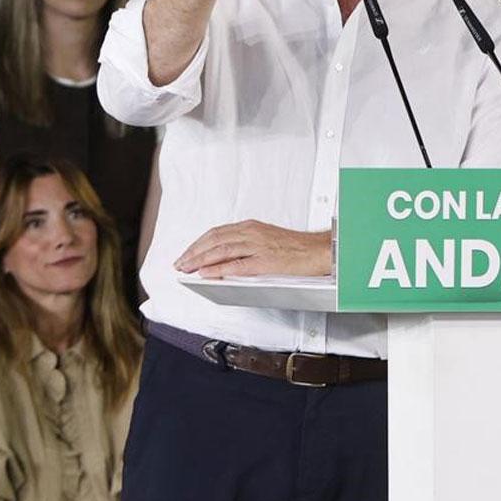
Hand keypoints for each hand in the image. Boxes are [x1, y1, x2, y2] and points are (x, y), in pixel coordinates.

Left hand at [176, 221, 332, 278]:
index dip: (198, 244)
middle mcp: (252, 233)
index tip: (187, 254)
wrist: (320, 250)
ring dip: (200, 260)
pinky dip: (219, 269)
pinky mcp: (266, 261)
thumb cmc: (297, 248)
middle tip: (180, 264)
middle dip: (193, 252)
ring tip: (187, 269)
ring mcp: (258, 247)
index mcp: (251, 227)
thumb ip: (247, 246)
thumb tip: (226, 258)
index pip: (217, 233)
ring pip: (221, 250)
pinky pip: (237, 265)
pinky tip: (208, 273)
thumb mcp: (267, 239)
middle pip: (214, 240)